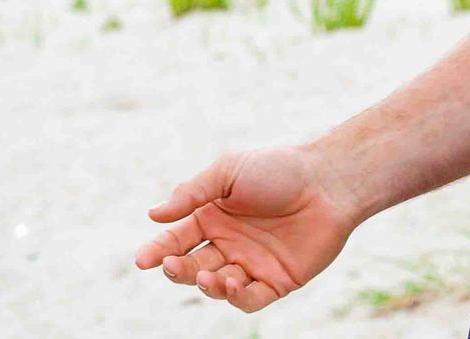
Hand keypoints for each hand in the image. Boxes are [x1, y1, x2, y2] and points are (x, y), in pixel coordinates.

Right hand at [134, 143, 358, 312]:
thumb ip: (192, 194)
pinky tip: (230, 282)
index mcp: (213, 215)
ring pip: (217, 285)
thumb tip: (154, 215)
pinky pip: (250, 299)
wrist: (327, 182)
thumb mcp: (227, 172)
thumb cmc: (278, 169)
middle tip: (171, 265)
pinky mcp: (277, 281)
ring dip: (206, 285)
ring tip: (206, 275)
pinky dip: (235, 296)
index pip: (177, 238)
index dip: (158, 249)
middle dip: (178, 269)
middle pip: (193, 264)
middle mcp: (229, 242)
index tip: (142, 260)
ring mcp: (252, 264)